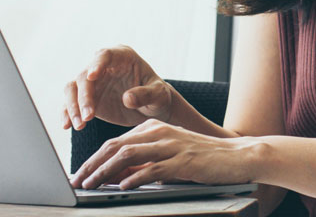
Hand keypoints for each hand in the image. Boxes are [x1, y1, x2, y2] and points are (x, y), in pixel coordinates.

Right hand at [61, 45, 179, 129]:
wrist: (151, 109)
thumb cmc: (158, 97)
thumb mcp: (159, 95)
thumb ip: (146, 94)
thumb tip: (128, 98)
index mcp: (122, 56)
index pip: (104, 55)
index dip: (96, 64)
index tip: (91, 76)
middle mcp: (102, 66)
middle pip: (84, 76)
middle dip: (83, 97)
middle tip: (88, 117)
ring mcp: (92, 82)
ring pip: (72, 88)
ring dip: (72, 106)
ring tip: (80, 126)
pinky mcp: (85, 98)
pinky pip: (70, 103)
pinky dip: (67, 114)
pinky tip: (67, 126)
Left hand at [69, 119, 263, 190]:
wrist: (239, 155)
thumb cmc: (203, 158)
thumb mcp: (168, 155)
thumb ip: (144, 162)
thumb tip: (117, 175)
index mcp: (152, 128)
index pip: (114, 142)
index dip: (93, 159)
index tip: (79, 174)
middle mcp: (158, 132)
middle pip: (114, 146)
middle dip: (91, 165)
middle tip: (76, 181)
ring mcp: (170, 145)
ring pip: (128, 155)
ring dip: (105, 171)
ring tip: (91, 185)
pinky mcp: (183, 160)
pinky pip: (153, 169)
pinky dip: (135, 177)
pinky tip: (122, 186)